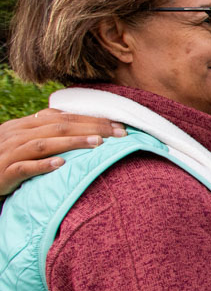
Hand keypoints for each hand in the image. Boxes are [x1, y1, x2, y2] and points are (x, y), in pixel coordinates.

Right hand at [0, 109, 126, 194]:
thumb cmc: (5, 160)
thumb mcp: (24, 141)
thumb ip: (46, 133)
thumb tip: (80, 127)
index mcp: (25, 125)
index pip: (63, 117)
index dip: (91, 119)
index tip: (118, 124)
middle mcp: (18, 135)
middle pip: (59, 127)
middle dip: (92, 128)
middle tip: (119, 133)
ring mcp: (10, 152)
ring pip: (44, 143)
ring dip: (72, 142)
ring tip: (98, 143)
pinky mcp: (4, 172)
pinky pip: (24, 167)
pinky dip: (43, 165)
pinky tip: (61, 164)